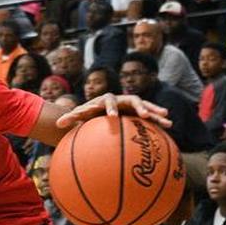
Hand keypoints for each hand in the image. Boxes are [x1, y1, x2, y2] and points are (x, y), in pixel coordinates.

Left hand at [54, 93, 172, 130]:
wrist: (101, 108)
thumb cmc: (89, 114)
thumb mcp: (80, 116)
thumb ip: (70, 118)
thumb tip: (56, 125)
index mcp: (105, 100)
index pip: (108, 100)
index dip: (110, 108)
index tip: (112, 117)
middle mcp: (121, 99)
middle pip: (132, 99)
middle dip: (139, 106)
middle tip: (143, 115)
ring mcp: (131, 104)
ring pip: (145, 105)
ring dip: (154, 110)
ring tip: (165, 116)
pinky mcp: (139, 111)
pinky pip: (151, 114)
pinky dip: (159, 118)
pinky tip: (169, 125)